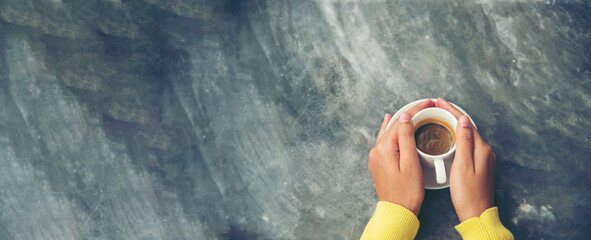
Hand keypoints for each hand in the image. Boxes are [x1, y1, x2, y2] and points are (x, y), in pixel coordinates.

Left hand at [368, 99, 433, 215]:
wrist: (396, 211)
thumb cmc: (407, 192)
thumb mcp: (411, 163)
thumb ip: (407, 138)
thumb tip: (405, 116)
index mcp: (384, 148)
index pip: (401, 121)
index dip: (416, 110)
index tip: (430, 102)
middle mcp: (376, 150)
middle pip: (394, 125)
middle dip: (411, 113)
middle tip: (427, 105)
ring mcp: (375, 156)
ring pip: (389, 131)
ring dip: (402, 121)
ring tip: (415, 111)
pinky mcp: (378, 162)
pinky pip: (385, 140)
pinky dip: (392, 130)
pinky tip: (391, 122)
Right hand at [436, 98, 495, 221]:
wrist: (476, 213)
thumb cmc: (467, 193)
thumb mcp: (462, 165)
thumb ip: (464, 141)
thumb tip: (463, 119)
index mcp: (481, 149)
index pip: (466, 122)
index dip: (451, 110)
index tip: (439, 101)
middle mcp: (485, 151)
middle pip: (468, 126)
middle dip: (452, 114)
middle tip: (437, 106)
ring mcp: (484, 158)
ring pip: (468, 134)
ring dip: (455, 124)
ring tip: (441, 117)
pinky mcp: (480, 165)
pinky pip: (469, 144)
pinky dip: (459, 136)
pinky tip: (451, 137)